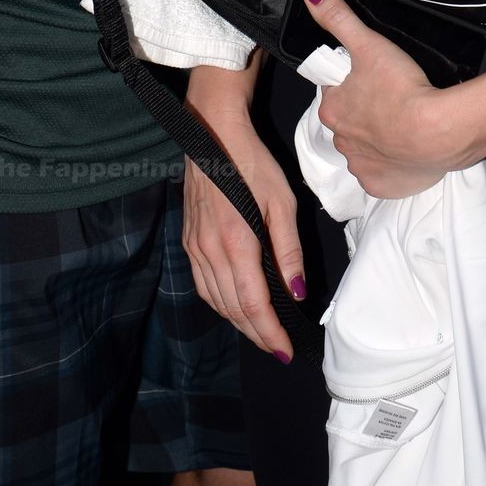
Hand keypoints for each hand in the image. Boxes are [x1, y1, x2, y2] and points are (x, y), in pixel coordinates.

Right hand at [182, 102, 306, 360]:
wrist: (211, 133)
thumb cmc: (252, 162)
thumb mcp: (282, 201)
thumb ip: (289, 249)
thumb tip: (297, 292)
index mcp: (236, 243)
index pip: (253, 304)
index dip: (269, 333)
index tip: (286, 351)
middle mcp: (210, 251)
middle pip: (233, 309)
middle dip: (256, 333)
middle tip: (278, 347)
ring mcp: (195, 246)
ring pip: (215, 300)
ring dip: (238, 322)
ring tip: (261, 331)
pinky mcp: (188, 239)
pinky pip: (202, 283)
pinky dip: (220, 302)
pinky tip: (234, 304)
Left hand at [303, 0, 454, 197]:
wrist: (437, 132)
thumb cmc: (401, 88)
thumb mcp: (368, 44)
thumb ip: (338, 18)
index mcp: (332, 111)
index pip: (336, 95)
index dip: (354, 87)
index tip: (375, 82)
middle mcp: (341, 142)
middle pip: (350, 124)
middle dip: (366, 115)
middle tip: (393, 102)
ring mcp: (362, 167)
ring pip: (366, 150)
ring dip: (380, 140)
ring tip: (403, 126)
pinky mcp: (383, 186)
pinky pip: (382, 175)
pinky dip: (393, 165)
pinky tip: (408, 152)